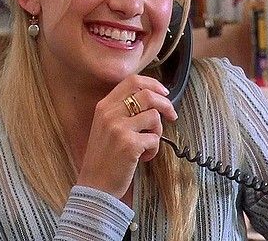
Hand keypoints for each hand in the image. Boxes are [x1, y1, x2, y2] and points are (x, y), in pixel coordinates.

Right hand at [76, 74, 176, 198]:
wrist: (95, 186)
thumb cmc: (103, 157)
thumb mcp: (104, 126)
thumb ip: (121, 110)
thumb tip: (151, 99)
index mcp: (104, 106)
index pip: (131, 81)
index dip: (152, 84)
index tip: (163, 92)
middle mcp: (110, 113)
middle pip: (147, 95)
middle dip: (165, 104)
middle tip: (172, 115)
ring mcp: (119, 128)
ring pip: (154, 116)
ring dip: (158, 131)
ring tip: (148, 144)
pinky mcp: (130, 144)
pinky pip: (155, 139)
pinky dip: (154, 150)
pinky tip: (144, 157)